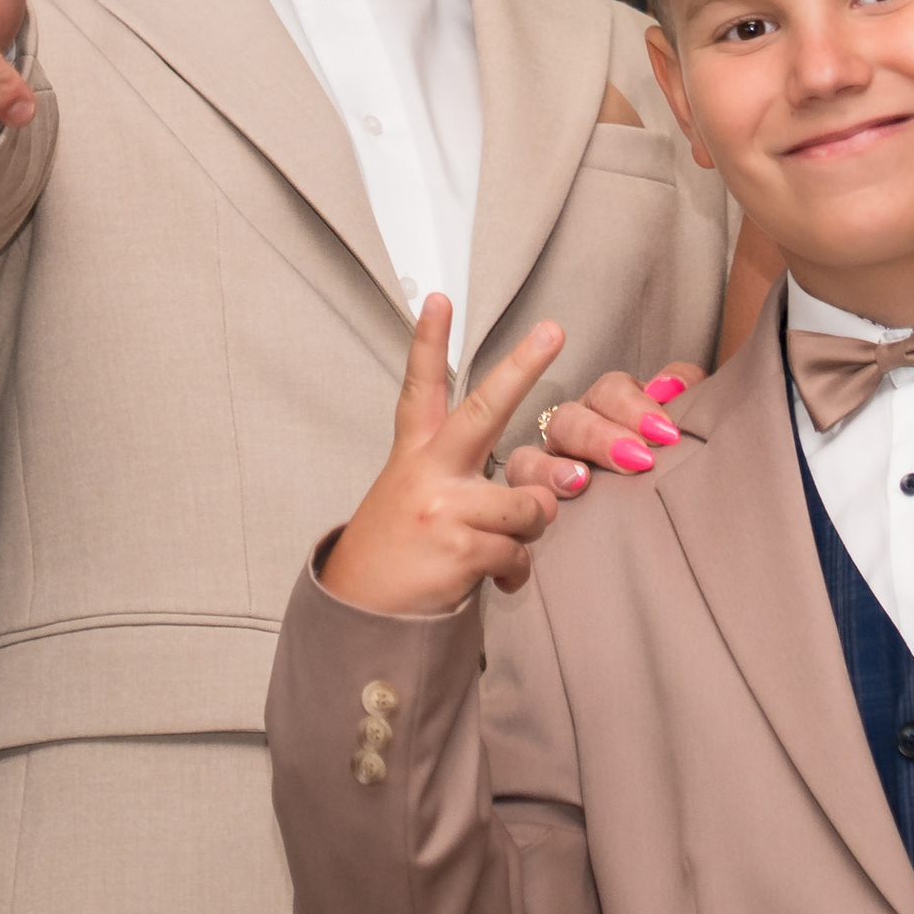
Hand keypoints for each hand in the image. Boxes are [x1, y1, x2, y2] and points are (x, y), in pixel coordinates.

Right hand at [321, 301, 565, 617]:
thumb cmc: (396, 555)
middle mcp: (428, 472)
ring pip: (531, 504)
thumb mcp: (413, 501)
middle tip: (554, 331)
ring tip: (499, 546)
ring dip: (529, 531)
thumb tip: (547, 488)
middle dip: (523, 367)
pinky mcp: (459, 548)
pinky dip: (515, 572)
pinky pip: (520, 553)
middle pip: (483, 408)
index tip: (438, 296)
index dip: (428, 341)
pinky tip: (491, 580)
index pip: (421, 388)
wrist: (359, 616)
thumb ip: (466, 484)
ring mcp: (444, 508)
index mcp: (415, 455)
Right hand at [497, 366, 692, 500]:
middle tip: (638, 459)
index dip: (635, 407)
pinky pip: (518, 495)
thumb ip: (685, 393)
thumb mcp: (678, 425)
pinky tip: (550, 511)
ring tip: (580, 482)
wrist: (662, 518)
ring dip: (552, 468)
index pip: (611, 390)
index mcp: (608, 407)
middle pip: (569, 420)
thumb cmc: (666, 459)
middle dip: (600, 437)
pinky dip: (530, 495)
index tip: (667, 433)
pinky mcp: (535, 500)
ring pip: (528, 457)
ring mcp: (547, 466)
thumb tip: (671, 386)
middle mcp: (572, 431)